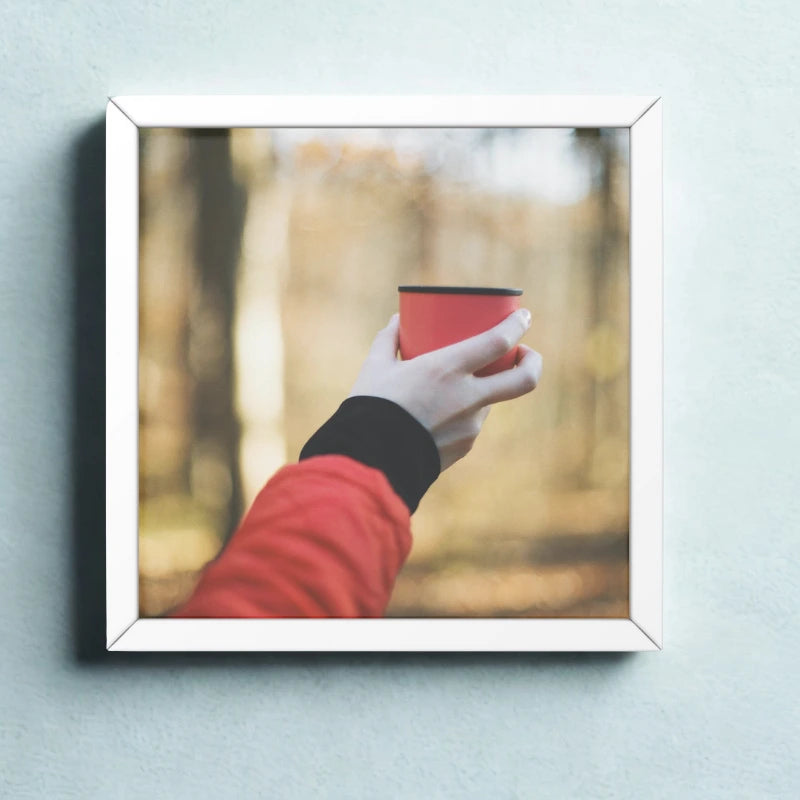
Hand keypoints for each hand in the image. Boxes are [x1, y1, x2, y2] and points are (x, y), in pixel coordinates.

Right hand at [348, 309, 542, 470]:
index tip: (524, 317)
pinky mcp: (464, 447)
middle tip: (524, 353)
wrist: (367, 462)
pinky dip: (463, 414)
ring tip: (453, 387)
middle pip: (524, 379)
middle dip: (533, 362)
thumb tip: (397, 320)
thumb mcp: (376, 367)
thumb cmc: (369, 408)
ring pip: (491, 402)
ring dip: (482, 391)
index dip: (518, 326)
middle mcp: (467, 397)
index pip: (499, 342)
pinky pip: (471, 424)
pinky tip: (439, 416)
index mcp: (447, 369)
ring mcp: (470, 426)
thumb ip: (389, 340)